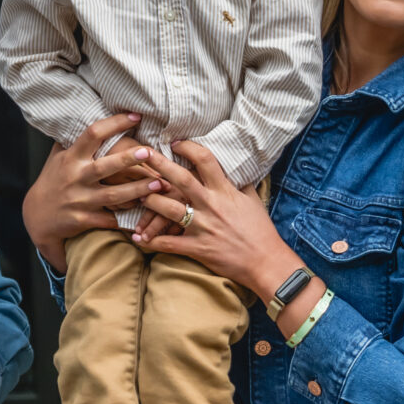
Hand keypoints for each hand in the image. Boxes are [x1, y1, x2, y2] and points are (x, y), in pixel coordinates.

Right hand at [21, 113, 165, 268]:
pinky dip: (127, 217)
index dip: (115, 123)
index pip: (93, 134)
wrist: (37, 217)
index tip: (136, 116)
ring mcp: (79, 200)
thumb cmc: (52, 181)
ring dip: (137, 190)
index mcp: (71, 157)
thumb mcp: (57, 157)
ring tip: (159, 184)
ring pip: (113, 195)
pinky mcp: (83, 219)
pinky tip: (146, 212)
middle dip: (128, 159)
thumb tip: (86, 110)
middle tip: (149, 152)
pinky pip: (110, 218)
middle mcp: (75, 177)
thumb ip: (73, 138)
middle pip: (105, 166)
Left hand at [131, 142, 300, 300]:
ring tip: (138, 194)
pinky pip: (169, 244)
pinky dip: (152, 242)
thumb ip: (239, 183)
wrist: (266, 262)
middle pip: (181, 180)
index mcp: (225, 191)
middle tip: (141, 153)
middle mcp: (212, 206)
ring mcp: (203, 227)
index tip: (174, 142)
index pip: (206, 160)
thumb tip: (233, 167)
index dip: (188, 147)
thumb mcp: (252, 201)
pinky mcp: (198, 248)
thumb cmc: (260, 231)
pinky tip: (138, 238)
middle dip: (159, 164)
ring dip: (151, 201)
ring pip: (170, 209)